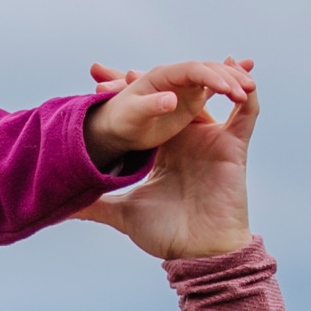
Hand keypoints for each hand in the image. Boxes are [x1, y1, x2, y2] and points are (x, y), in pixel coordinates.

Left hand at [87, 61, 258, 261]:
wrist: (198, 253)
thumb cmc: (166, 235)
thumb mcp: (123, 215)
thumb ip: (97, 206)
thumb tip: (64, 208)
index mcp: (165, 149)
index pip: (147, 112)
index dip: (126, 96)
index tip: (96, 83)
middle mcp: (189, 141)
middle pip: (176, 97)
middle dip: (153, 79)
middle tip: (121, 68)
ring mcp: (212, 142)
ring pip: (213, 98)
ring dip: (208, 74)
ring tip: (189, 57)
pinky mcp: (233, 149)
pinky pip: (245, 116)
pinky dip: (246, 95)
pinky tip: (238, 69)